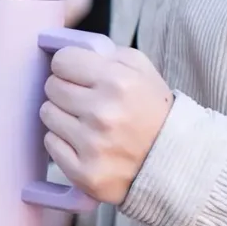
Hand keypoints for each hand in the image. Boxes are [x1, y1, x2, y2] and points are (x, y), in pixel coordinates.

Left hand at [40, 46, 173, 204]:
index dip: (68, 66)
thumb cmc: (153, 111)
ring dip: (62, 115)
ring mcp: (92, 145)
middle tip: (83, 99)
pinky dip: (62, 141)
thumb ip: (106, 53)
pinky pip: (50, 143)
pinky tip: (83, 142)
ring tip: (85, 121)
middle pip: (51, 86)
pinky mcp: (85, 173)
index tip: (76, 73)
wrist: (179, 164)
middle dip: (65, 89)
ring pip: (47, 113)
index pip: (61, 61)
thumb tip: (70, 52)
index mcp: (117, 82)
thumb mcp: (141, 69)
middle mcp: (102, 113)